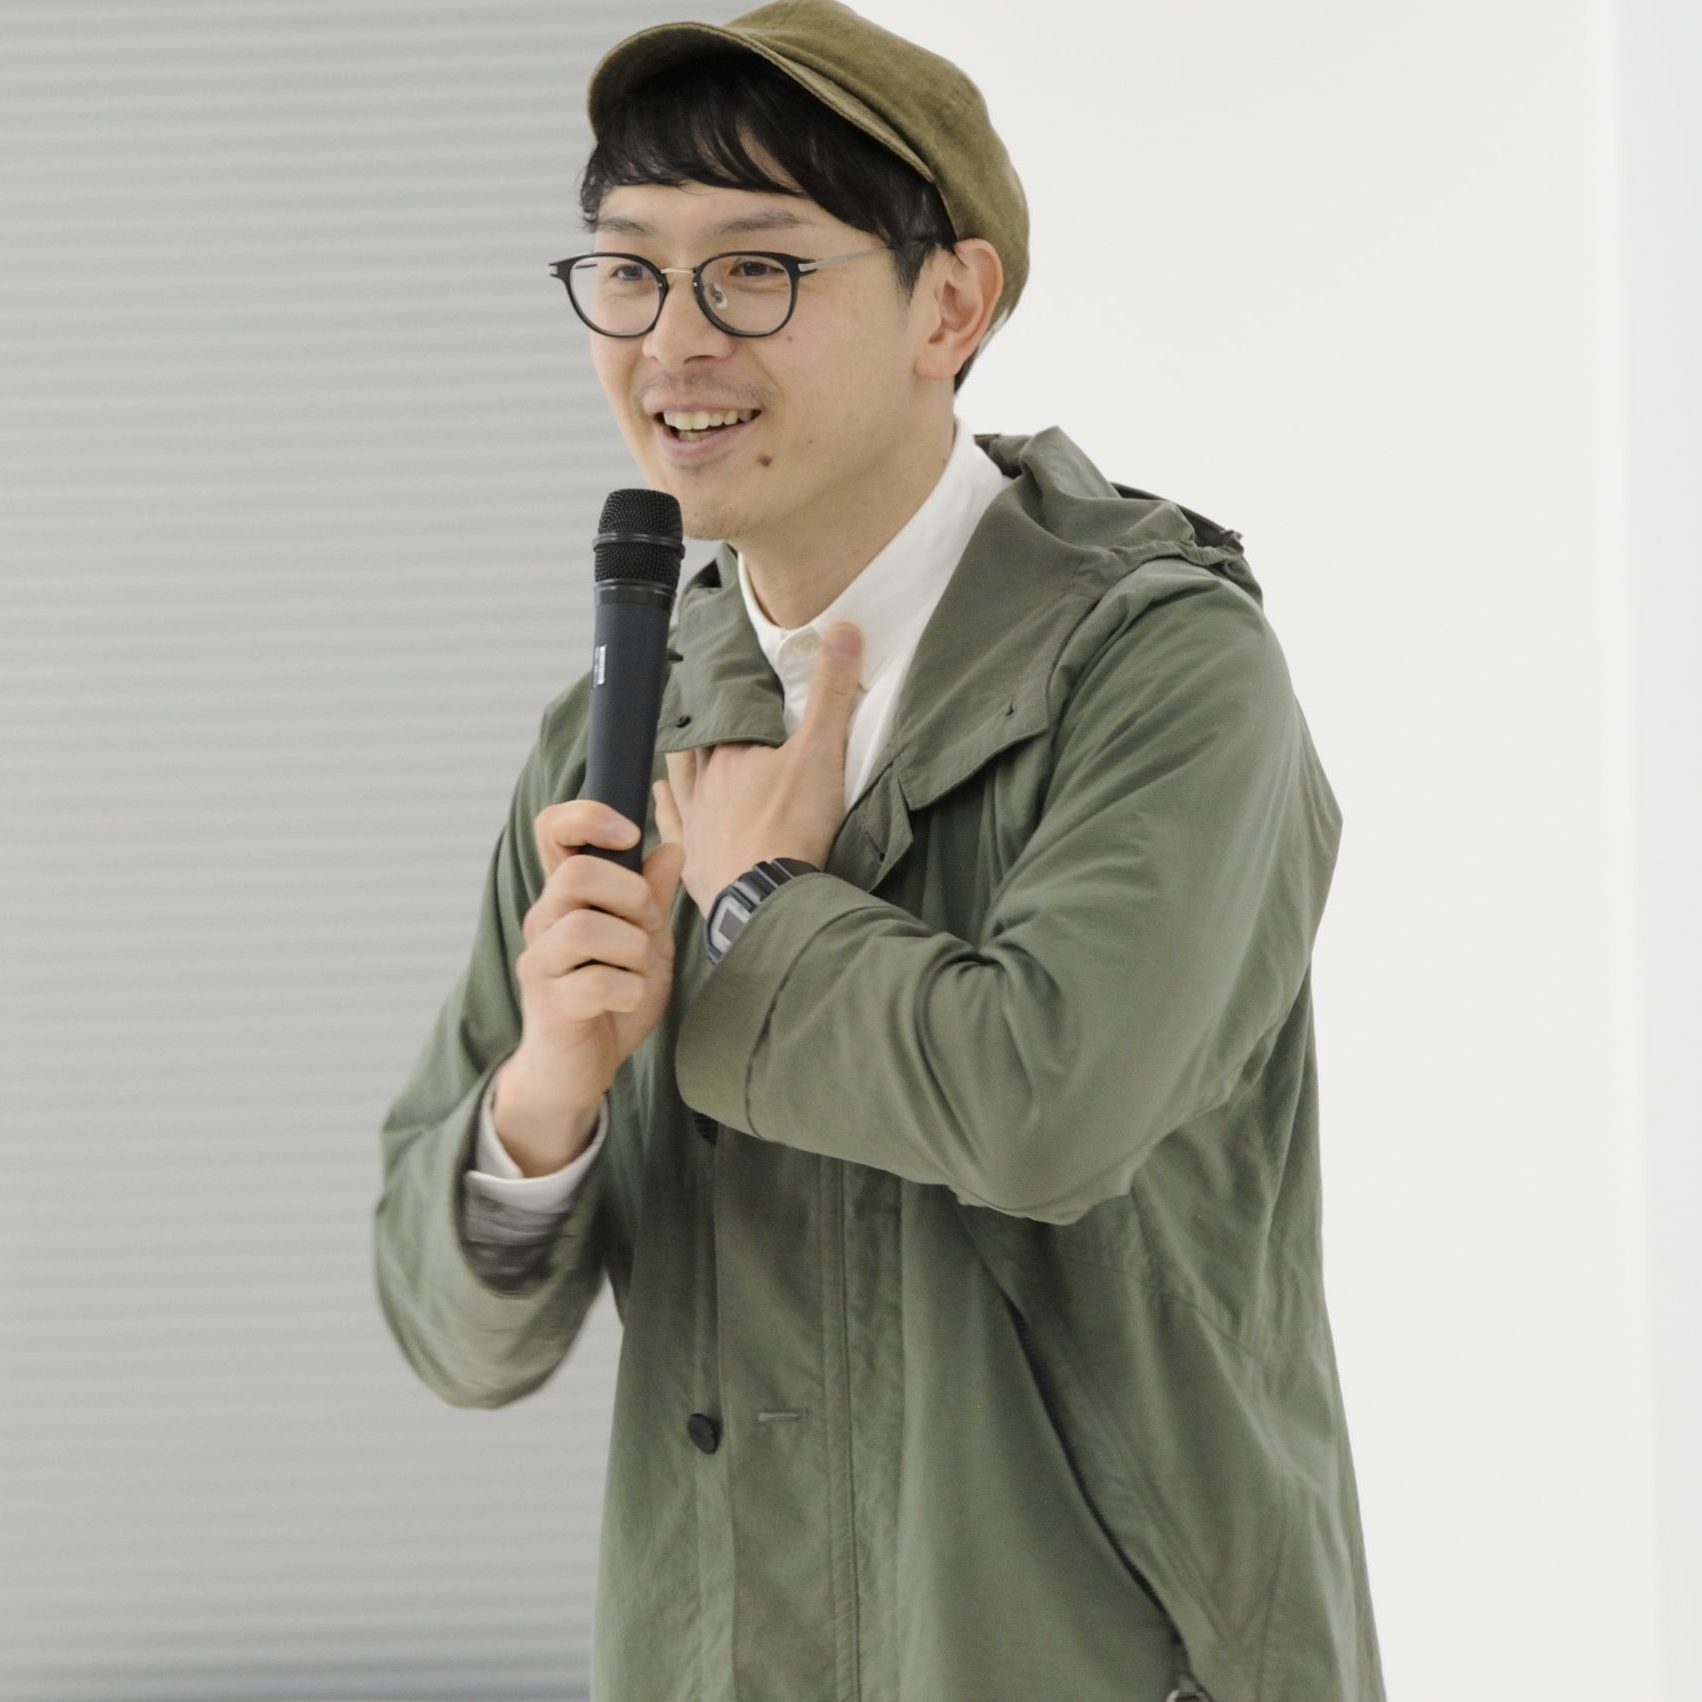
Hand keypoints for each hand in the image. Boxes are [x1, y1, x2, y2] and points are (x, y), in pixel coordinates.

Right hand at [493, 800, 686, 1170]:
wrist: (579, 1070)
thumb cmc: (610, 1001)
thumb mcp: (645, 943)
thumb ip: (654, 898)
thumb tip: (671, 849)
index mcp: (568, 897)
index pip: (553, 829)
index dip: (588, 816)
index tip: (630, 834)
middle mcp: (545, 921)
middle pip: (575, 874)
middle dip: (631, 895)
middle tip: (649, 924)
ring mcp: (541, 962)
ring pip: (586, 928)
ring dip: (633, 948)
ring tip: (639, 970)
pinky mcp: (549, 1003)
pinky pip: (597, 982)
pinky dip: (629, 990)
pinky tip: (628, 999)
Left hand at [654, 620, 862, 917]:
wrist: (765, 896)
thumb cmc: (792, 825)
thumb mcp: (822, 750)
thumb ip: (831, 691)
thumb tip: (842, 628)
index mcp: (731, 752)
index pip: (722, 711)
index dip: (722, 694)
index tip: (718, 676)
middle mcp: (703, 782)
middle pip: (696, 743)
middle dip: (700, 727)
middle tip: (700, 711)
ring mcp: (693, 821)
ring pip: (678, 780)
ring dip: (679, 764)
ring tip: (679, 750)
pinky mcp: (692, 860)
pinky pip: (670, 826)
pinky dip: (665, 810)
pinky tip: (662, 800)